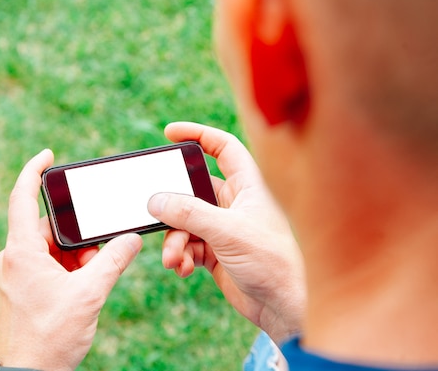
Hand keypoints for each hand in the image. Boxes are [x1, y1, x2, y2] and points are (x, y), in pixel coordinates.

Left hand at [0, 149, 142, 369]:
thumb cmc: (50, 338)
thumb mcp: (89, 295)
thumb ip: (112, 262)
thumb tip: (131, 240)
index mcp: (21, 252)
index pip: (21, 197)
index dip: (33, 171)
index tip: (48, 155)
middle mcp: (14, 258)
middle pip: (49, 230)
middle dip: (78, 239)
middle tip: (99, 257)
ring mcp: (15, 275)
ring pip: (50, 250)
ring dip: (75, 258)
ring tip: (92, 280)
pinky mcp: (20, 289)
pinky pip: (46, 266)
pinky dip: (67, 270)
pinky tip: (82, 287)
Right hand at [147, 122, 304, 343]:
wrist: (284, 308)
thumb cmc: (273, 262)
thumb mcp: (227, 232)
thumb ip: (189, 213)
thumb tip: (156, 200)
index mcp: (248, 185)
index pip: (222, 147)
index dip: (198, 135)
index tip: (170, 132)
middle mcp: (235, 203)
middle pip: (193, 189)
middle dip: (173, 204)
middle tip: (155, 209)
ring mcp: (224, 228)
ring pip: (185, 222)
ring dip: (174, 239)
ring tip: (173, 257)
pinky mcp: (216, 253)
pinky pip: (187, 245)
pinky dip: (180, 255)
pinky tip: (181, 267)